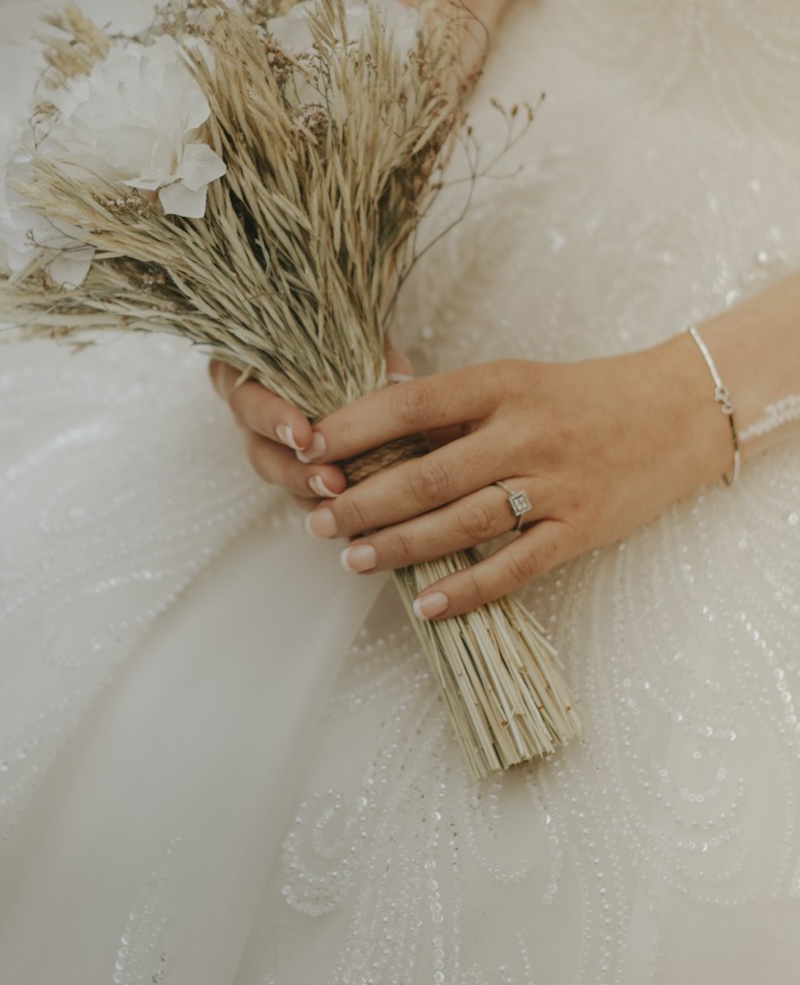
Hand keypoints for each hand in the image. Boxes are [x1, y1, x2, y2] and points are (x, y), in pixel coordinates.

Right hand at [207, 343, 416, 511]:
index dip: (273, 420)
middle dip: (296, 472)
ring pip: (284, 484)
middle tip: (331, 484)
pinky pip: (303, 498)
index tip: (304, 436)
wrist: (342, 360)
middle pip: (261, 453)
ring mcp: (270, 448)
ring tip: (350, 504)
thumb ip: (368, 351)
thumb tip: (397, 375)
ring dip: (315, 496)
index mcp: (249, 373)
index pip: (249, 398)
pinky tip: (359, 521)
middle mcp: (252, 416)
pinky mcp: (294, 474)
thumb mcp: (351, 338)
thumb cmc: (337, 342)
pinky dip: (330, 509)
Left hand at [293, 335, 734, 618]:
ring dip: (400, 545)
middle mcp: (524, 432)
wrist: (677, 413)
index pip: (410, 405)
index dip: (353, 429)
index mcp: (501, 384)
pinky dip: (467, 588)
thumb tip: (369, 422)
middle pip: (427, 472)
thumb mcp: (516, 380)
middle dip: (363, 500)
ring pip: (462, 522)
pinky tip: (425, 604)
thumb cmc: (582, 396)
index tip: (307, 448)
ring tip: (352, 559)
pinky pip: (515, 565)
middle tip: (317, 520)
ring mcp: (554, 483)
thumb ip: (452, 405)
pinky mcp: (579, 528)